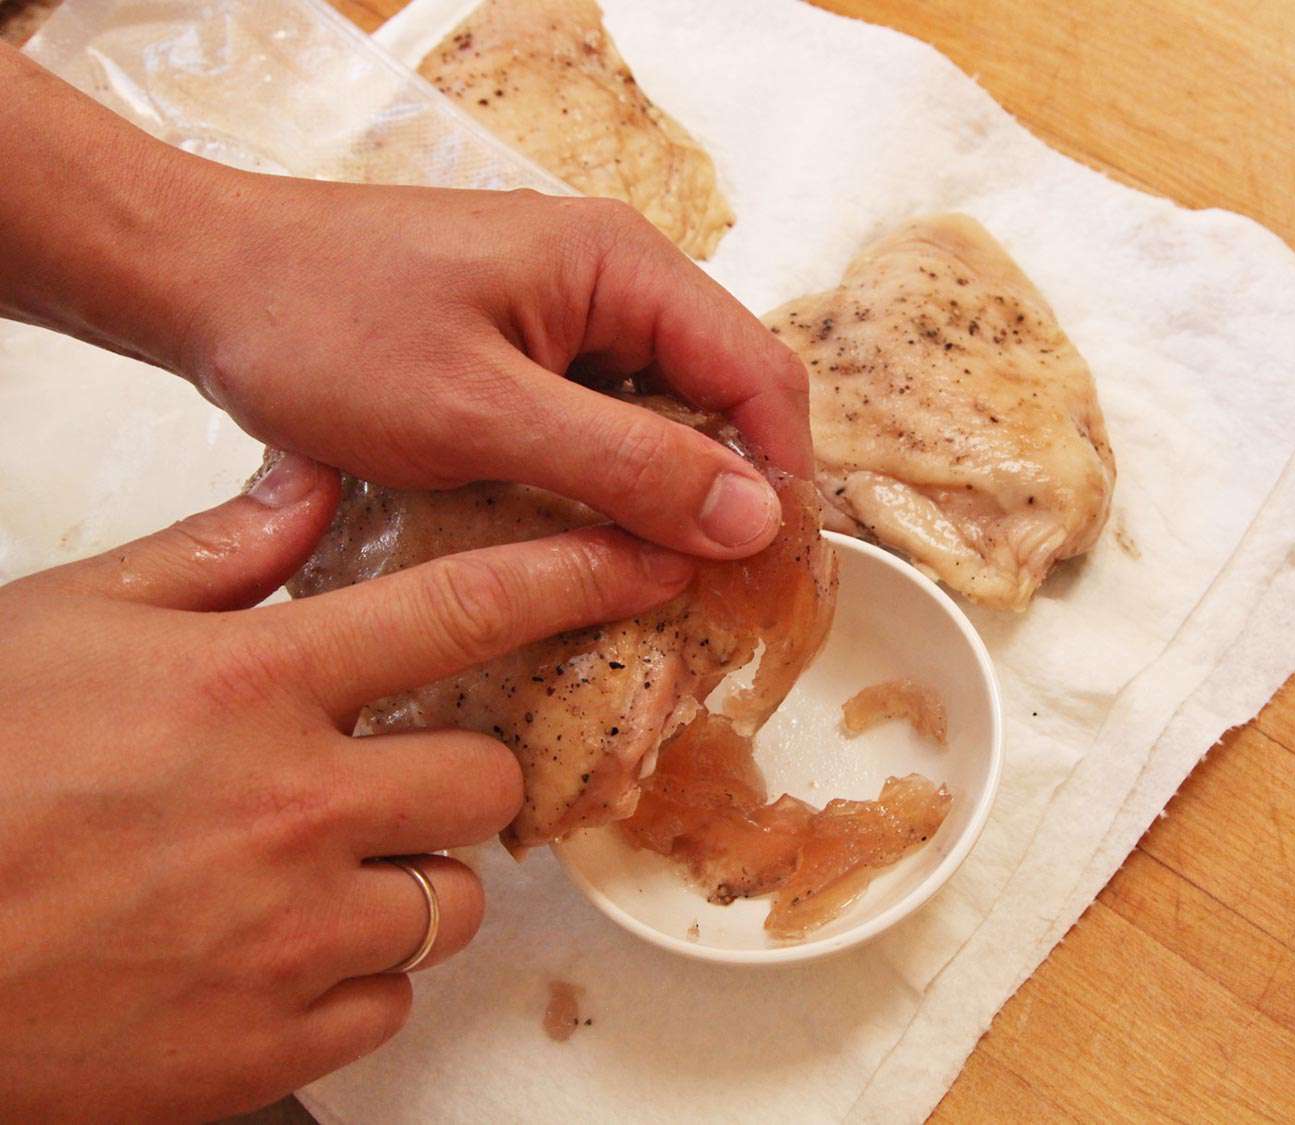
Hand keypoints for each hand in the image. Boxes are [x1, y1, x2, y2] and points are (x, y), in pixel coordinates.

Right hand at [0, 454, 692, 1119]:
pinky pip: (388, 1001)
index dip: (576, 576)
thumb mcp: (68, 621)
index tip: (649, 562)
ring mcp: (292, 936)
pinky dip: (354, 976)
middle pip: (485, 780)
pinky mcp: (274, 1042)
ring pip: (449, 900)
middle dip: (462, 774)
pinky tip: (273, 949)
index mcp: (251, 685)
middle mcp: (294, 806)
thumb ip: (211, 553)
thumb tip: (306, 483)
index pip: (461, 612)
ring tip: (316, 869)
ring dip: (408, 878)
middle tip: (391, 774)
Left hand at [169, 177, 811, 557]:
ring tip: (650, 584)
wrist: (202, 281)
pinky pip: (602, 421)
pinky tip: (584, 543)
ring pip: (662, 416)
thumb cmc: (325, 331)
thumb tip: (757, 518)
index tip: (767, 578)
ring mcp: (569, 313)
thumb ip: (625, 463)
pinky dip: (608, 483)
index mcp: (624, 268)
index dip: (781, 477)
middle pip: (721, 396)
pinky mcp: (526, 348)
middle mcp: (614, 281)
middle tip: (709, 599)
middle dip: (727, 494)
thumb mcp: (481, 413)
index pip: (758, 374)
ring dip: (666, 496)